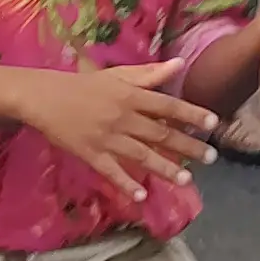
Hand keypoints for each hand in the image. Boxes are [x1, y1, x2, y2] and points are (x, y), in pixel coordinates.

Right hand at [13, 60, 216, 205]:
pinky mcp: (91, 154)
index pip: (167, 106)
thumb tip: (181, 64)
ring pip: (141, 155)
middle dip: (188, 146)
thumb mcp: (118, 75)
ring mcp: (107, 137)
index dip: (192, 114)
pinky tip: (141, 196)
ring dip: (165, 168)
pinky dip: (126, 183)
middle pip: (160, 134)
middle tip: (212, 158)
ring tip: (187, 180)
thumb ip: (150, 73)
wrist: (45, 97)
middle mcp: (123, 117)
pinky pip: (111, 171)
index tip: (214, 123)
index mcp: (131, 95)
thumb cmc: (85, 85)